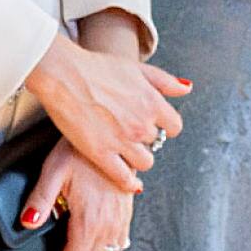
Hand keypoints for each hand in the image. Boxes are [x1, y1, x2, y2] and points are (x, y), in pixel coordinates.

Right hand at [22, 33, 190, 193]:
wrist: (64, 74)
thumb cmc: (97, 67)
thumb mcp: (136, 68)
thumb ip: (165, 81)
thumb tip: (187, 90)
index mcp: (152, 102)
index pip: (174, 126)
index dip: (164, 126)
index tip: (153, 124)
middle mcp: (141, 124)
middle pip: (155, 142)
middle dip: (144, 137)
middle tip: (128, 130)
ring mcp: (122, 141)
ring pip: (145, 162)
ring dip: (137, 157)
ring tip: (123, 149)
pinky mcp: (101, 153)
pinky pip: (124, 178)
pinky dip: (128, 182)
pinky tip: (127, 180)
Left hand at [27, 141, 134, 250]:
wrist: (115, 134)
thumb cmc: (82, 149)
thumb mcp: (54, 170)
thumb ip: (40, 200)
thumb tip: (27, 224)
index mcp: (90, 222)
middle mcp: (109, 228)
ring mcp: (120, 224)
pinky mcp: (125, 216)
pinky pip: (115, 247)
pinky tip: (85, 241)